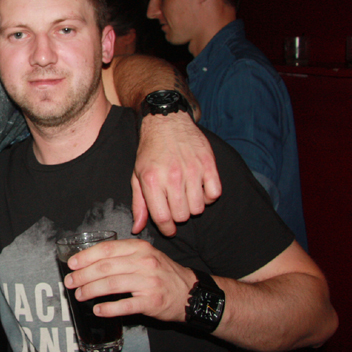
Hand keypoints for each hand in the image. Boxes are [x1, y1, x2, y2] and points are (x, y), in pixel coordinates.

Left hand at [62, 238, 196, 321]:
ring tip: (79, 295)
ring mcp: (148, 282)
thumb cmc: (163, 274)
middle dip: (83, 275)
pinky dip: (108, 308)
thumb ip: (123, 255)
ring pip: (111, 284)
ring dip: (91, 290)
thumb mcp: (147, 255)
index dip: (86, 257)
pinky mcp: (151, 301)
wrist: (191, 293)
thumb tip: (90, 261)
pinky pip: (124, 305)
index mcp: (140, 248)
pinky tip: (97, 310)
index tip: (72, 264)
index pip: (107, 249)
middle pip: (105, 267)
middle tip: (70, 282)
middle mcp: (144, 262)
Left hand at [131, 112, 220, 234]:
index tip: (169, 230)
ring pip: (199, 208)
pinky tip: (200, 189)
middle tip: (175, 206)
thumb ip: (139, 204)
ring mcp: (192, 170)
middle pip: (182, 216)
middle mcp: (172, 176)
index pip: (163, 218)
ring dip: (193, 207)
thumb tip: (138, 228)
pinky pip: (214, 194)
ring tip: (186, 196)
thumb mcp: (137, 176)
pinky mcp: (208, 164)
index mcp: (152, 180)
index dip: (167, 229)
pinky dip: (208, 196)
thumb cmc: (150, 151)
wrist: (166, 122)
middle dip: (178, 216)